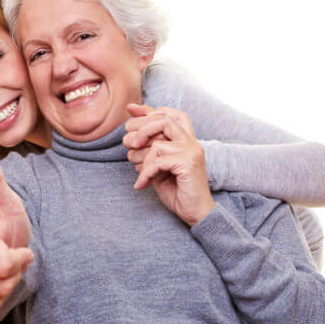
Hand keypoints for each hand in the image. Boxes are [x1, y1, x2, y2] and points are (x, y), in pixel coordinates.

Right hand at [0, 141, 33, 322]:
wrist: (4, 256)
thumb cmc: (10, 230)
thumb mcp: (10, 206)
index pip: (5, 265)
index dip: (21, 261)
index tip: (19, 250)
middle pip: (0, 284)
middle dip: (15, 277)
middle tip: (11, 263)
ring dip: (6, 291)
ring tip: (3, 275)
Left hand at [124, 103, 215, 225]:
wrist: (195, 213)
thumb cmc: (177, 192)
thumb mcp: (159, 166)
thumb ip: (150, 149)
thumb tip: (130, 133)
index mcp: (186, 141)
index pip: (171, 114)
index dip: (149, 110)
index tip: (130, 110)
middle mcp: (191, 142)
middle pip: (164, 120)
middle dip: (141, 127)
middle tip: (128, 142)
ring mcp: (192, 152)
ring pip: (158, 144)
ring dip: (141, 158)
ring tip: (138, 171)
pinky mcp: (188, 164)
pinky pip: (158, 162)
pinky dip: (146, 173)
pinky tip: (142, 184)